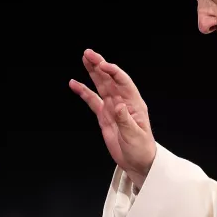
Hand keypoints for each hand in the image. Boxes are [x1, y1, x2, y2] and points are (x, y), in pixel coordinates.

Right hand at [70, 49, 156, 188]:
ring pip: (101, 86)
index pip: (123, 82)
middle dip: (100, 65)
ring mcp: (113, 108)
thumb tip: (118, 106)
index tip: (102, 64)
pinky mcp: (104, 116)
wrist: (138, 163)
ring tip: (84, 59)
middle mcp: (123, 102)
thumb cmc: (142, 150)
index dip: (113, 72)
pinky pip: (92, 101)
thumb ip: (125, 120)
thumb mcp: (135, 136)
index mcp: (134, 104)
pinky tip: (75, 84)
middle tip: (88, 53)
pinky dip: (84, 92)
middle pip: (110, 79)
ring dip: (93, 72)